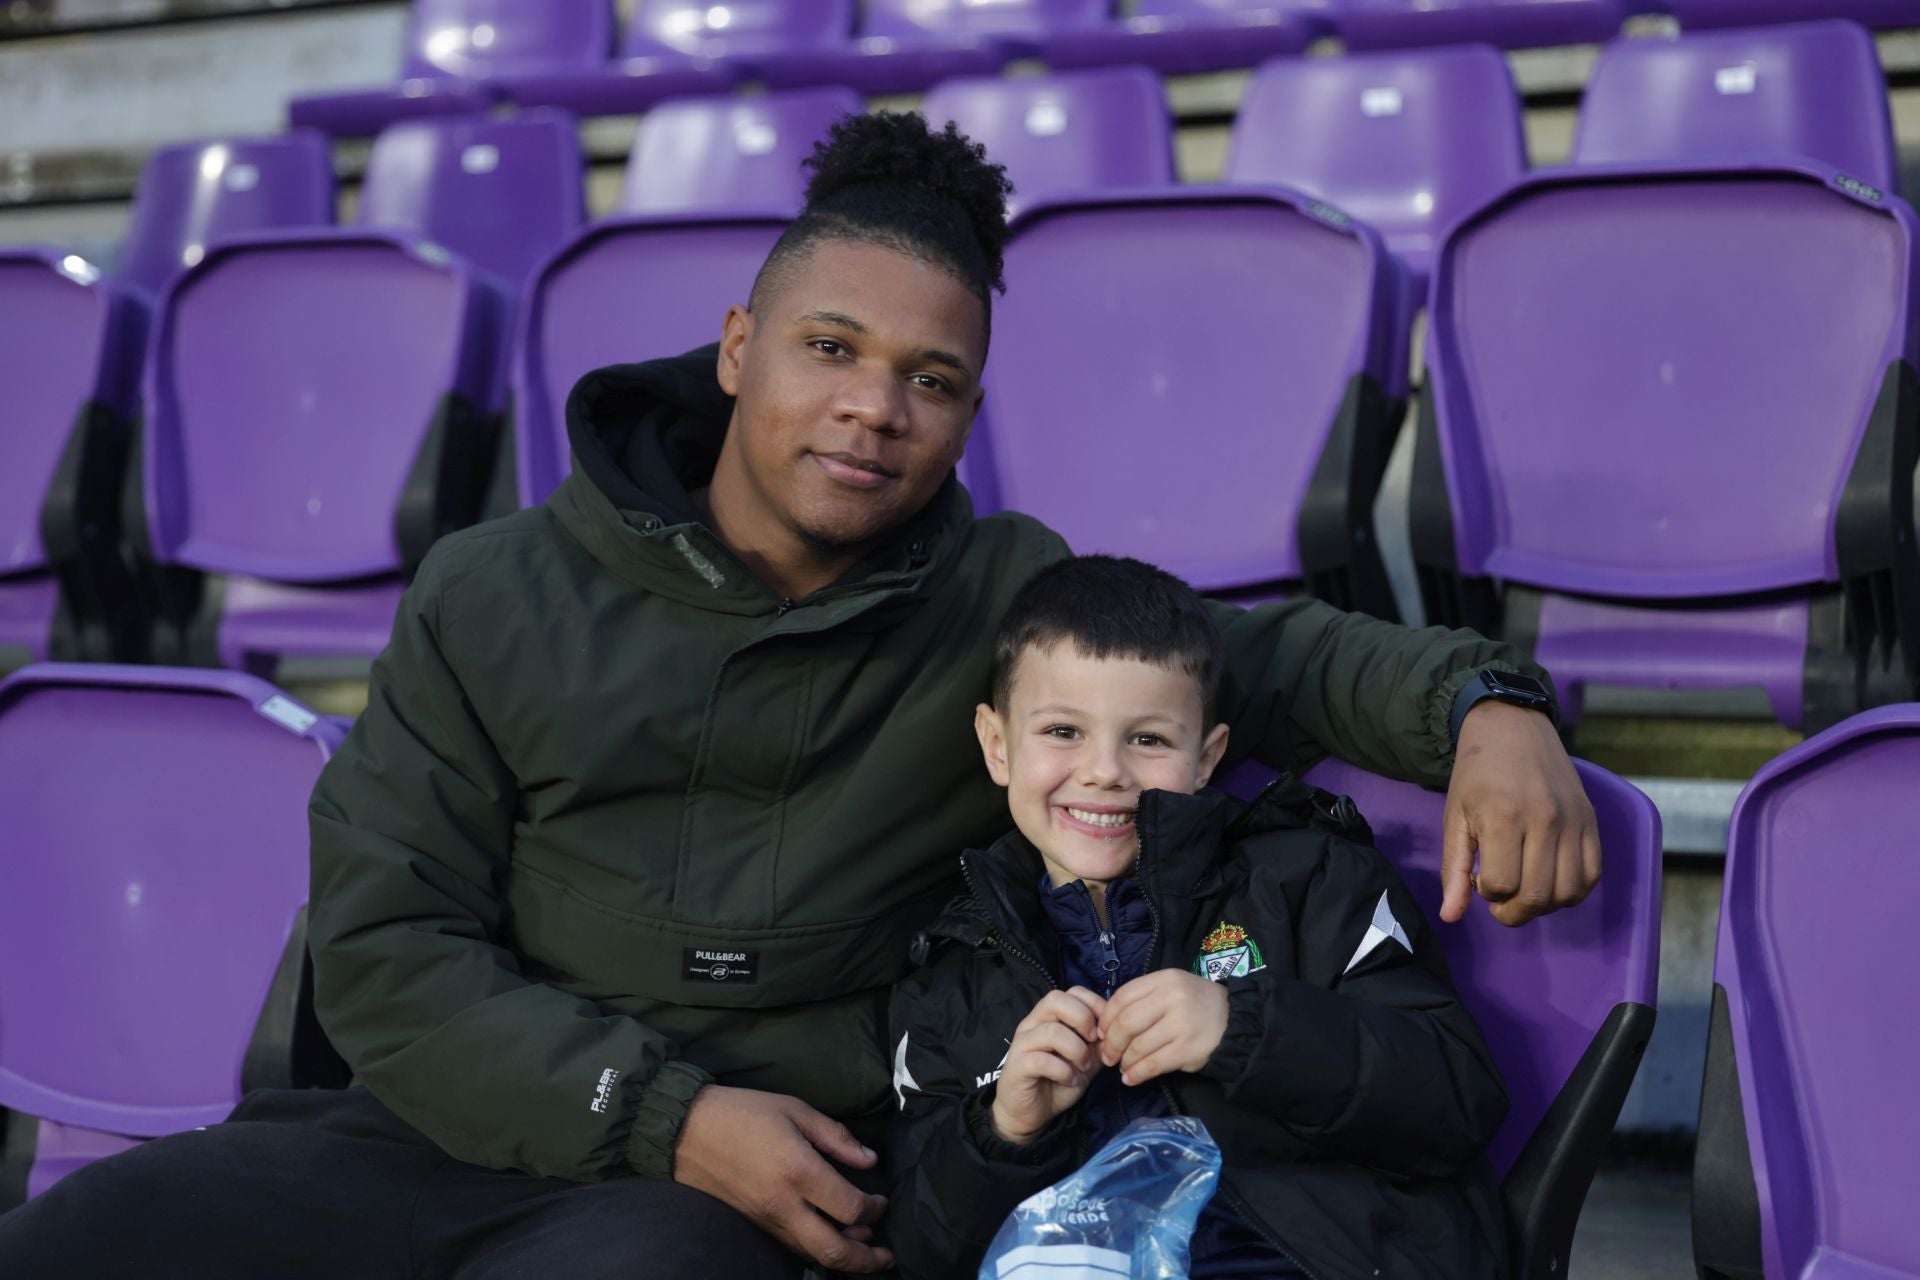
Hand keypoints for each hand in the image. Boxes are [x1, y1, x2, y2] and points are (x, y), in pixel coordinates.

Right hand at [674, 1084, 891, 1273]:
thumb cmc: (743, 1112)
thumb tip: (869, 1161)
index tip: (882, 1201)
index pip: (850, 1208)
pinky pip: (792, 1248)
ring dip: (844, 1258)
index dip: (874, 1209)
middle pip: (834, 1250)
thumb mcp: (795, 1110)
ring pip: (813, 1255)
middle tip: (887, 1254)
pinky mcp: (754, 1226)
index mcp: (799, 1171)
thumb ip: (836, 1137)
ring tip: (865, 1249)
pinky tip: (829, 1239)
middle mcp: (784, 1205)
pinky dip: (817, 1250)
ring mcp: (766, 1221)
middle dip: (867, 1259)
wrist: (685, 1130)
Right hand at [991, 987, 1106, 1143]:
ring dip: (1077, 1050)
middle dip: (1083, 1019)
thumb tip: (1116, 1033)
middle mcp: (1033, 1023)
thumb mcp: (1086, 1060)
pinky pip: (1042, 1060)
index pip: (1073, 992)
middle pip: (1056, 999)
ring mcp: (1022, 1043)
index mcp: (1050, 1016)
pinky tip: (1070, 1081)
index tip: (1107, 1030)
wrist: (1030, 1113)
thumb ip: (1098, 1044)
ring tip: (1084, 1067)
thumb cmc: (1058, 1081)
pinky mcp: (1017, 1066)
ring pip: (1052, 1031)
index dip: (1095, 1005)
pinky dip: (1063, 1072)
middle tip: (1094, 1042)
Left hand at [1098, 970, 1228, 1086]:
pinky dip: (1137, 1074)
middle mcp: (1172, 998)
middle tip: (1107, 1056)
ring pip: (1138, 1046)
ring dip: (1124, 1061)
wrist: (1237, 1021)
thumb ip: (1142, 1000)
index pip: (1122, 997)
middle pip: (1126, 1023)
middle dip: (1111, 1043)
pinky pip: (1153, 1064)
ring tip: (1122, 1067)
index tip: (1101, 1033)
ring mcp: (1181, 1024)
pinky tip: (1131, 1078)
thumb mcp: (1171, 989)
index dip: (1106, 1018)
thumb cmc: (1196, 1005)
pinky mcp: (1188, 1049)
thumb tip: (1105, 1026)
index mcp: (1164, 980)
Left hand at [1441, 700, 1601, 926]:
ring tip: (1525, 888)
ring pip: (1568, 893)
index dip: (1487, 893)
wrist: (1513, 728)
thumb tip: (1450, 916)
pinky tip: (1550, 880)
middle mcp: (1545, 821)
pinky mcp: (1592, 821)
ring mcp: (1574, 821)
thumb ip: (1453, 868)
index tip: (1480, 879)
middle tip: (1501, 900)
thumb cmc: (1477, 775)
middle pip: (1537, 896)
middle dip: (1514, 911)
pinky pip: (1592, 875)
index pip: (1502, 886)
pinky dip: (1573, 890)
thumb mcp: (1454, 817)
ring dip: (1544, 904)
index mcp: (1504, 817)